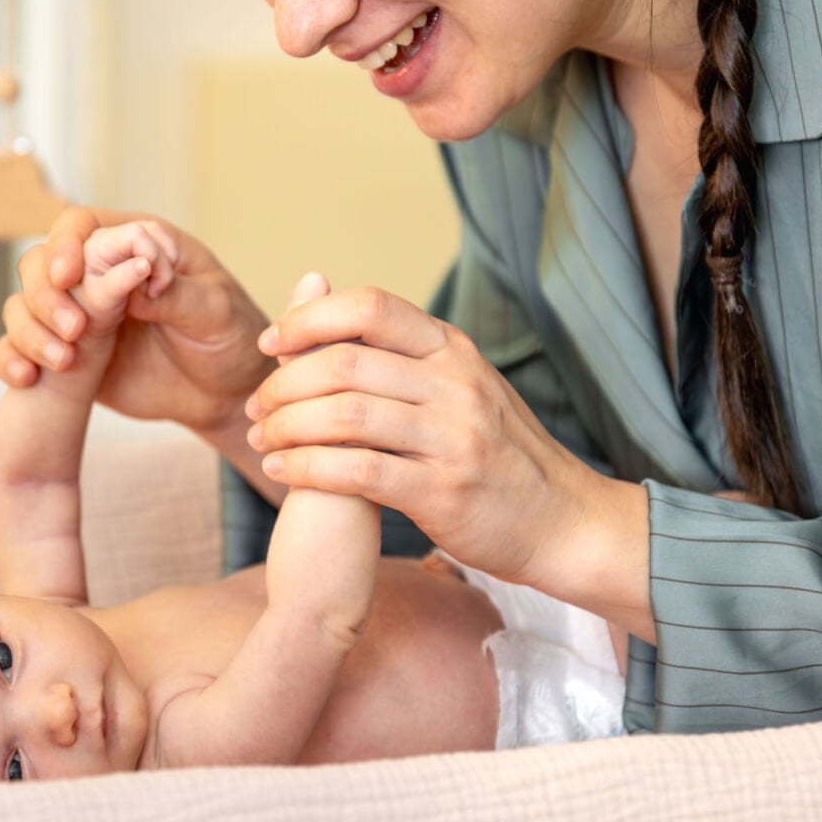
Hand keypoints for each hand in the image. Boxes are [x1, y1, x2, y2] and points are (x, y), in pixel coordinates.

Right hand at [0, 207, 272, 433]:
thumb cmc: (231, 339)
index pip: (81, 225)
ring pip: (24, 305)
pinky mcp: (70, 355)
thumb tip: (134, 280)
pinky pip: (22, 349)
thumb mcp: (216, 313)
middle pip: (40, 263)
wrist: (225, 395)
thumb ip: (177, 294)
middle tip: (73, 329)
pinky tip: (27, 379)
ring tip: (65, 362)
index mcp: (136, 245)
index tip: (68, 276)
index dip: (65, 243)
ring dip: (30, 329)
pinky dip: (13, 359)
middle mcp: (99, 275)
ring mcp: (80, 315)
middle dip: (44, 293)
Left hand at [244, 287, 645, 597]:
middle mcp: (455, 384)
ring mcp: (453, 438)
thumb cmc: (498, 453)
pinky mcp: (443, 491)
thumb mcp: (459, 385)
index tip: (271, 344)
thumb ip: (397, 352)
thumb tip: (323, 298)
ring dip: (286, 426)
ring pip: (345, 415)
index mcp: (453, 350)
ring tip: (262, 438)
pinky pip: (357, 471)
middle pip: (345, 362)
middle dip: (283, 383)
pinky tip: (281, 472)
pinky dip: (307, 468)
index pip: (369, 307)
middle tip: (257, 405)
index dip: (307, 319)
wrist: (564, 522)